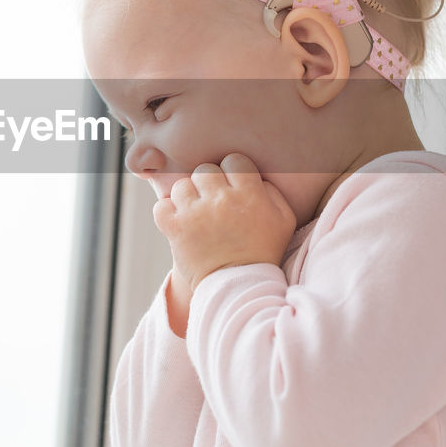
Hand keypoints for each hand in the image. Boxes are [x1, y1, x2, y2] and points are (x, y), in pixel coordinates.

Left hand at [152, 153, 296, 293]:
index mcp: (249, 194)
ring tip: (197, 214)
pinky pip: (161, 206)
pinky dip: (167, 213)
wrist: (240, 286)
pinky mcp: (176, 229)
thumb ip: (272, 191)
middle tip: (214, 203)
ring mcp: (195, 214)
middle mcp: (221, 200)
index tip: (233, 189)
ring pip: (182, 185)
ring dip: (188, 198)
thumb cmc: (263, 251)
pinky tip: (180, 222)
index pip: (234, 160)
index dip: (233, 172)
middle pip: (205, 170)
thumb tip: (254, 176)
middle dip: (209, 184)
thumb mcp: (284, 219)